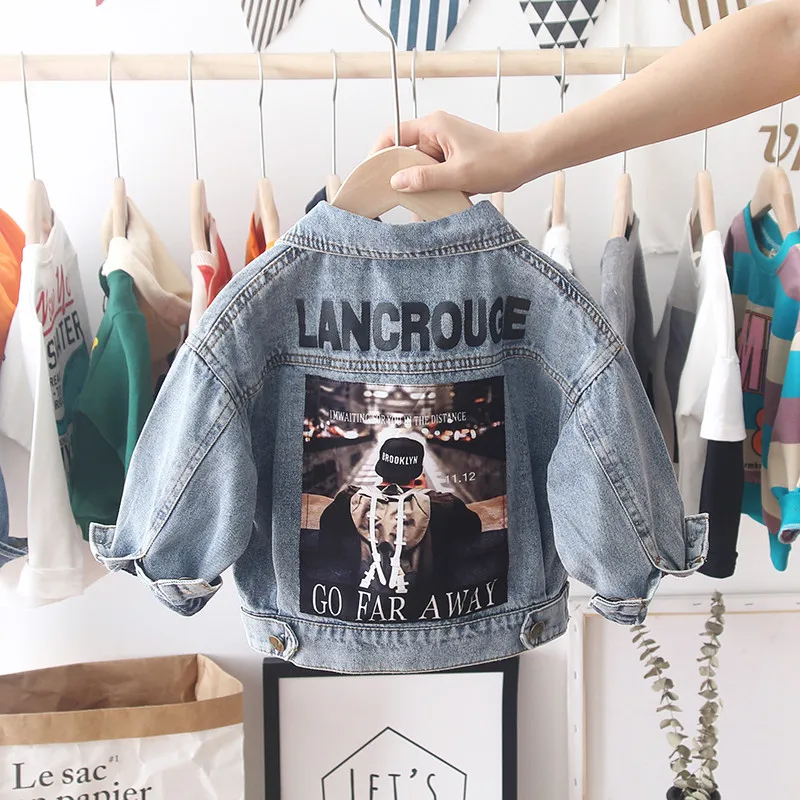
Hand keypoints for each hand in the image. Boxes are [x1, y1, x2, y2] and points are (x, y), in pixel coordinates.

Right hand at [371, 111, 530, 194]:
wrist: (524, 162)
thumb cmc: (498, 161)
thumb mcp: (458, 174)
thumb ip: (425, 178)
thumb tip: (397, 182)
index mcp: (434, 126)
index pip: (393, 133)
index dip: (379, 152)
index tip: (371, 173)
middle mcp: (435, 132)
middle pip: (403, 153)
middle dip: (398, 175)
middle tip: (391, 196)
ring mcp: (443, 147)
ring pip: (417, 167)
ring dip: (417, 186)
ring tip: (415, 206)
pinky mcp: (450, 160)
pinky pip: (431, 174)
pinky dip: (430, 189)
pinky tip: (430, 206)